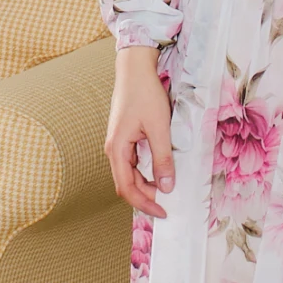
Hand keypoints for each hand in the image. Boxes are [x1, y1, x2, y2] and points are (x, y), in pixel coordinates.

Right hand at [104, 45, 174, 216]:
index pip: (127, 188)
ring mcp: (118, 144)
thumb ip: (162, 158)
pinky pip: (133, 163)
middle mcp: (114, 149)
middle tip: (168, 204)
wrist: (135, 70)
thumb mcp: (159, 127)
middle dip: (146, 197)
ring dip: (146, 185)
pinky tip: (159, 173)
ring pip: (130, 174)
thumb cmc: (144, 94)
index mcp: (117, 149)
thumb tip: (166, 186)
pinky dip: (145, 173)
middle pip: (127, 184)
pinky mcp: (125, 138)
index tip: (163, 212)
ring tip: (166, 191)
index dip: (145, 204)